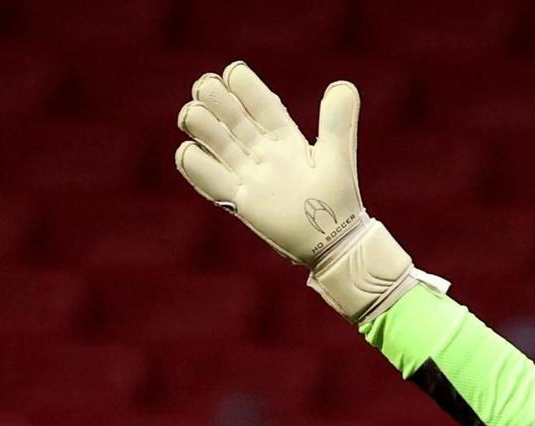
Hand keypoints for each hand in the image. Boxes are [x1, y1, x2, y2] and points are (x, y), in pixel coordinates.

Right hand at [175, 61, 418, 322]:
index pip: (260, 103)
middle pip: (230, 116)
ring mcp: (248, 175)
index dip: (244, 86)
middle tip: (206, 89)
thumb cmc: (338, 200)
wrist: (333, 244)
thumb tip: (344, 86)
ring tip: (194, 116)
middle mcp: (262, 152)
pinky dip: (194, 164)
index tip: (233, 73)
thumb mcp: (337, 156)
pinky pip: (208, 179)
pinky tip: (189, 151)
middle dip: (214, 98)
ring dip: (199, 123)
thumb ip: (337, 122)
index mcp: (285, 137)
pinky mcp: (238, 201)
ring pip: (214, 141)